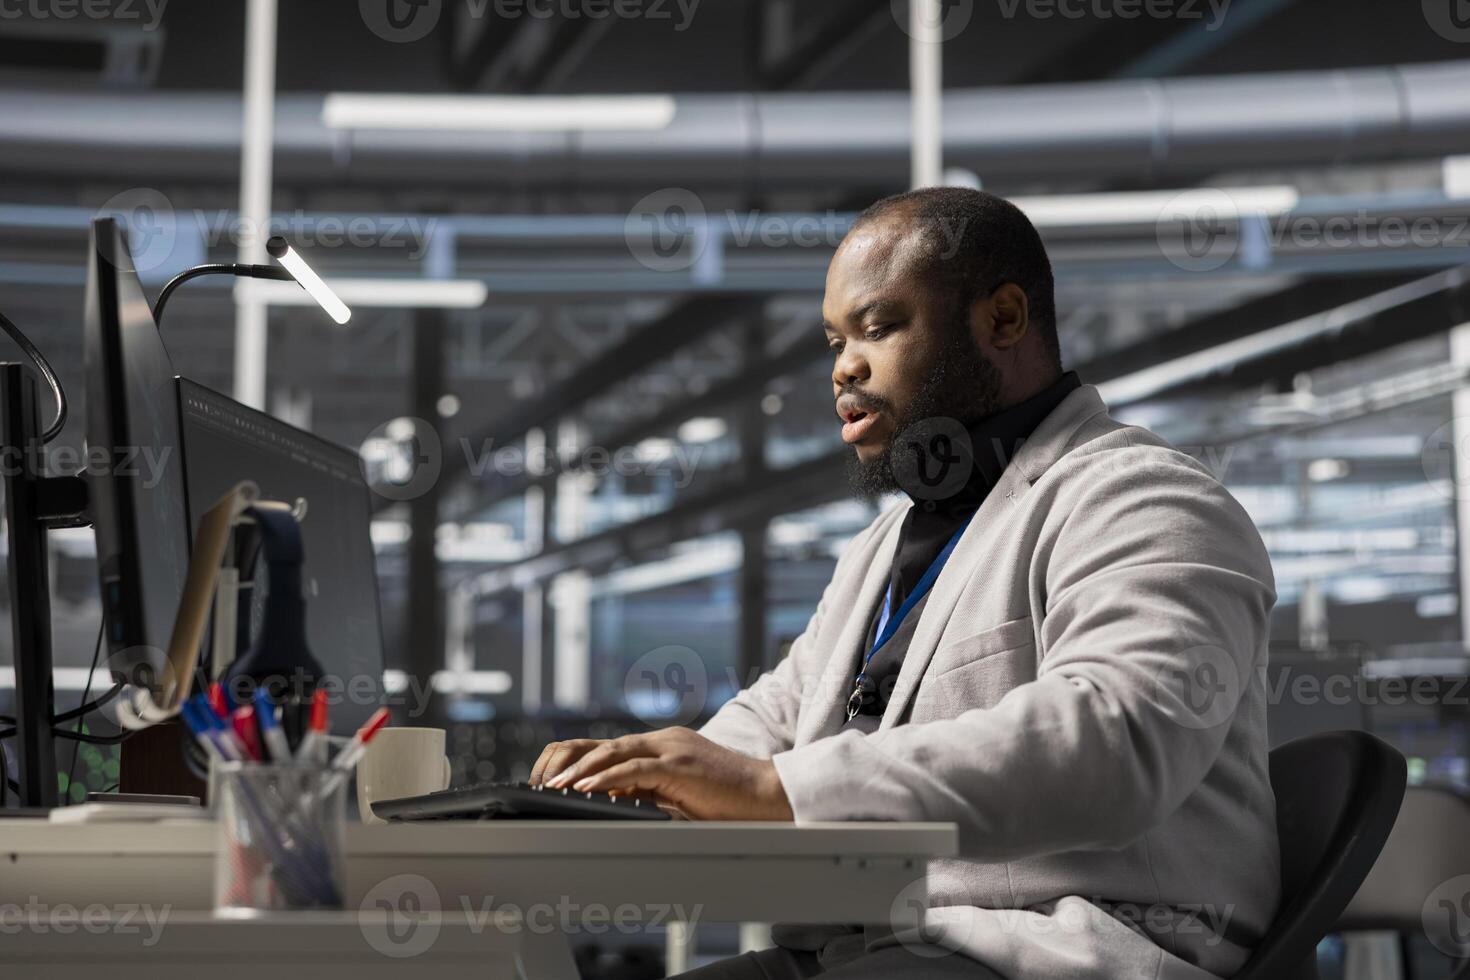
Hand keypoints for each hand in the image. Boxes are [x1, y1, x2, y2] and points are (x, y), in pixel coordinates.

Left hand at [529, 728, 794, 820]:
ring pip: (612, 751)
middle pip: (601, 742)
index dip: (575, 761)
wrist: (766, 796)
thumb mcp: (677, 794)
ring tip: (552, 786)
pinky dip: (604, 777)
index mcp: (661, 745)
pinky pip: (633, 767)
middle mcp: (663, 740)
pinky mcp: (680, 764)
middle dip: (565, 762)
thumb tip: (609, 801)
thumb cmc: (727, 801)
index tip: (550, 778)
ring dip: (577, 771)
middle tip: (539, 780)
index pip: (607, 746)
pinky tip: (584, 789)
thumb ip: (647, 791)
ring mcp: (672, 748)